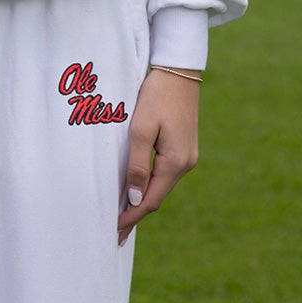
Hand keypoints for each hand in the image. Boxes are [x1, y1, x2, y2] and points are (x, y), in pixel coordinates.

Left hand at [116, 67, 199, 246]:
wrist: (178, 70)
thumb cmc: (157, 96)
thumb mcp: (141, 129)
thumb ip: (138, 165)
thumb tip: (135, 199)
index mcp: (176, 162)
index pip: (151, 200)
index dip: (132, 217)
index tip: (114, 232)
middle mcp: (186, 164)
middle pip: (157, 196)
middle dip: (136, 214)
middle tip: (115, 232)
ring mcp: (187, 156)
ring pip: (161, 185)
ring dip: (143, 200)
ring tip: (123, 215)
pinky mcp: (183, 146)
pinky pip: (164, 173)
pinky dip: (150, 185)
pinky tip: (138, 190)